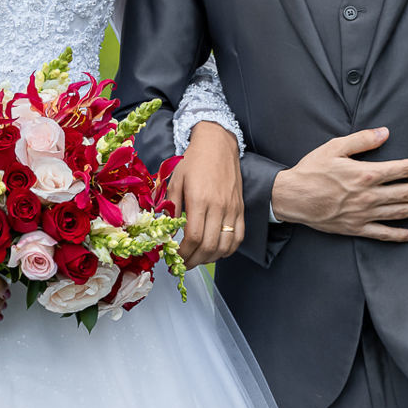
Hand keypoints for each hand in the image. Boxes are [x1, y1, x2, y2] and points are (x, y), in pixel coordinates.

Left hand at [168, 120, 244, 266]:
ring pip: (225, 246)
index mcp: (199, 199)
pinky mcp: (240, 209)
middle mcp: (218, 206)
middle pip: (209, 246)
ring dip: (211, 259)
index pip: (193, 237)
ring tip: (198, 259)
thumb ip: (171, 207)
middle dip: (194, 261)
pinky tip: (216, 251)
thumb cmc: (194, 160)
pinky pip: (238, 237)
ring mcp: (232, 209)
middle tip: (183, 264)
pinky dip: (228, 250)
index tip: (175, 257)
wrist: (217, 144)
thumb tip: (167, 232)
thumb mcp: (175, 180)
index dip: (183, 253)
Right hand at [269, 127, 407, 241]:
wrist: (291, 197)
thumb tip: (384, 133)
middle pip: (406, 193)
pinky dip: (398, 235)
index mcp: (365, 174)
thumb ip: (361, 140)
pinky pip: (382, 233)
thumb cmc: (311, 170)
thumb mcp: (334, 147)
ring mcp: (363, 214)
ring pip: (399, 212)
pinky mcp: (355, 228)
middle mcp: (369, 196)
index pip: (400, 170)